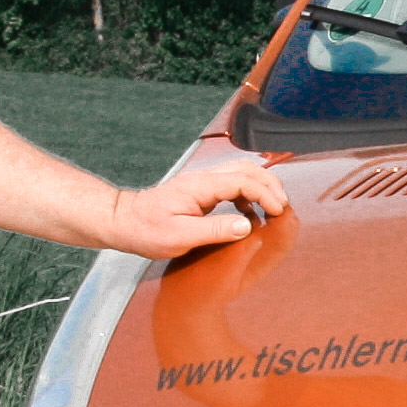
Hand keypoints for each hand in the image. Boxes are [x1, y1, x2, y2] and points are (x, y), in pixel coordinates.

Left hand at [108, 163, 289, 259]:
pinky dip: (247, 196)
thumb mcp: (180, 236)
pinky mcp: (199, 192)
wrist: (123, 222)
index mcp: (199, 186)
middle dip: (271, 185)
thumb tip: (247, 225)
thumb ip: (215, 230)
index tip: (279, 211)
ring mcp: (200, 183)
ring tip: (273, 210)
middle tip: (283, 207)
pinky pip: (231, 185)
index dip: (266, 194)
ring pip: (240, 174)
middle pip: (246, 169)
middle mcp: (201, 179)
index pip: (243, 180)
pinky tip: (249, 215)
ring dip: (261, 188)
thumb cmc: (146, 231)